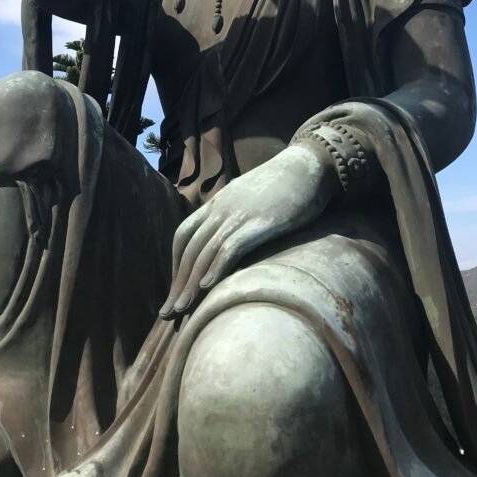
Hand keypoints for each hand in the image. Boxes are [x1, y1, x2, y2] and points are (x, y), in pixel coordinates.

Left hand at [159, 142, 338, 319]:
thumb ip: (240, 217)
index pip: (184, 235)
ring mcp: (239, 214)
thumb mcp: (253, 199)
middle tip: (167, 313)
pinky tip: (207, 287)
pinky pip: (230, 246)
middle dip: (177, 282)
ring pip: (204, 251)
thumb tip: (234, 241)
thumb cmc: (286, 185)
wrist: (309, 164)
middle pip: (189, 248)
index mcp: (218, 203)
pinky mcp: (260, 222)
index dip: (177, 264)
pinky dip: (215, 267)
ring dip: (190, 283)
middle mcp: (222, 208)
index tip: (176, 288)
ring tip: (180, 310)